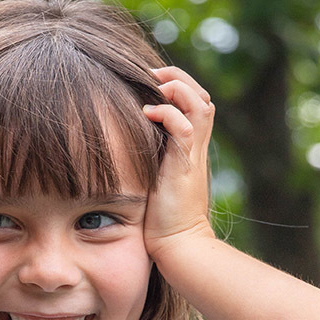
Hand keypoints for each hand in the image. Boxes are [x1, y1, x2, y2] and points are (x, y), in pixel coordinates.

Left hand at [142, 66, 215, 266]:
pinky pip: (184, 125)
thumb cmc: (159, 220)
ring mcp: (193, 154)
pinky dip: (168, 112)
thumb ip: (146, 161)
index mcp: (189, 148)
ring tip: (153, 85)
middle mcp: (195, 147)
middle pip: (202, 95)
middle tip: (150, 74)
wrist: (178, 246)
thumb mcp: (152, 181)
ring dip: (177, 87)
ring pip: (200, 103)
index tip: (147, 81)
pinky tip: (147, 113)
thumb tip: (118, 146)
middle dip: (178, 77)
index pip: (194, 103)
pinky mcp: (185, 165)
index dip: (176, 85)